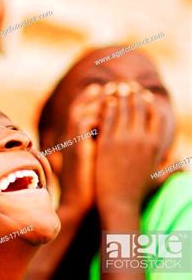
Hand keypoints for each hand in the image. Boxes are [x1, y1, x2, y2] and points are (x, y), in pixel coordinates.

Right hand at [57, 84, 102, 211]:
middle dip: (96, 94)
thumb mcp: (98, 161)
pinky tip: (111, 113)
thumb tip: (116, 130)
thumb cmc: (93, 188)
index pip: (80, 110)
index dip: (92, 97)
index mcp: (75, 140)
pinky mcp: (77, 146)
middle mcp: (71, 138)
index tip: (107, 89)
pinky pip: (85, 121)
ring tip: (113, 94)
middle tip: (113, 86)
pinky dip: (98, 114)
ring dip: (98, 101)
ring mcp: (72, 142)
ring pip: (82, 110)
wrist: (83, 205)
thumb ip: (102, 144)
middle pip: (80, 106)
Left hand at [95, 83, 164, 211]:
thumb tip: (183, 167)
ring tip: (116, 87)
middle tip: (128, 85)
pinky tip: (104, 100)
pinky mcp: (107, 142)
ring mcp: (124, 140)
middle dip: (134, 94)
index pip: (156, 116)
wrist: (118, 202)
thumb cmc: (139, 193)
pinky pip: (108, 118)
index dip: (150, 103)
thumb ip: (170, 168)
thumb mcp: (159, 178)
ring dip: (120, 96)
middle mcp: (142, 139)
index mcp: (157, 145)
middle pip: (139, 108)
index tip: (144, 95)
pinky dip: (107, 107)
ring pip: (123, 110)